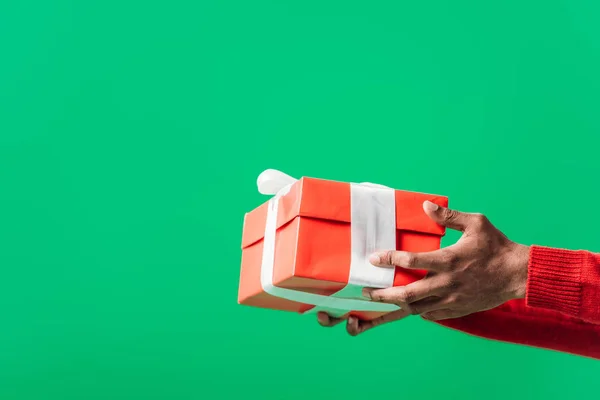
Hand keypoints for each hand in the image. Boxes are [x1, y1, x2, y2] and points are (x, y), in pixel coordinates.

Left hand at [317, 201, 529, 334]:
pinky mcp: (457, 310)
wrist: (518, 275)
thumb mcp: (476, 223)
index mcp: (449, 260)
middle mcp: (447, 283)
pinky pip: (431, 315)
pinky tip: (406, 307)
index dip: (389, 258)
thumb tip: (426, 206)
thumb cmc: (497, 246)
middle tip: (366, 291)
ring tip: (379, 302)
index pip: (411, 260)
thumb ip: (449, 216)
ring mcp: (452, 300)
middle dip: (383, 293)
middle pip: (407, 293)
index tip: (373, 258)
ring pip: (416, 308)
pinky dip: (416, 311)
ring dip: (395, 306)